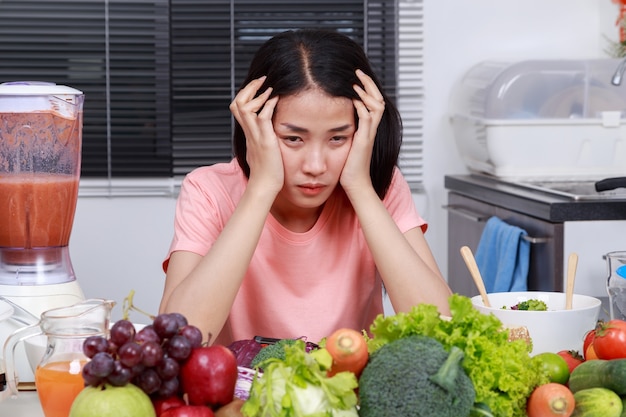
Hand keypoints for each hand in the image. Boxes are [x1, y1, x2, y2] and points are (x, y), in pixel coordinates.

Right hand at [229, 76, 283, 192]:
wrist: (265, 185)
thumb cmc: (266, 171)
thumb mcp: (260, 151)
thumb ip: (260, 140)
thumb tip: (265, 134)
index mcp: (248, 133)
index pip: (238, 108)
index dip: (245, 94)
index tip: (258, 87)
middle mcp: (249, 132)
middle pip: (237, 103)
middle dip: (248, 88)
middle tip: (261, 80)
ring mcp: (255, 136)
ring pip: (245, 108)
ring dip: (257, 94)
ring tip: (269, 88)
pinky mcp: (265, 141)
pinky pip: (262, 118)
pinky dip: (268, 106)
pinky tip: (276, 100)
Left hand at [340, 69, 385, 194]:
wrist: (355, 184)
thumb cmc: (348, 168)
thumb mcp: (345, 143)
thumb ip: (343, 131)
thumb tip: (332, 121)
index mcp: (367, 128)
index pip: (372, 101)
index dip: (366, 88)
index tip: (355, 77)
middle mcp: (370, 129)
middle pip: (378, 98)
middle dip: (369, 83)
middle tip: (358, 71)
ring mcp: (369, 134)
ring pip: (376, 106)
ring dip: (366, 92)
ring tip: (355, 82)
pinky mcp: (364, 140)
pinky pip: (368, 119)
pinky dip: (362, 107)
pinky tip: (354, 99)